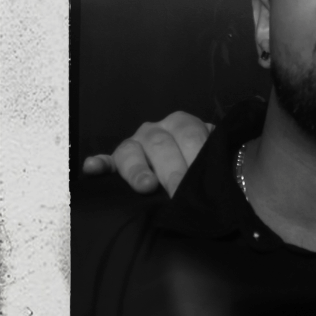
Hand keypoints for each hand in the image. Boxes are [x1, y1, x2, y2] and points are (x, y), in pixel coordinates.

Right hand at [80, 111, 211, 196]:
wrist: (190, 168)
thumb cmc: (205, 164)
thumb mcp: (214, 155)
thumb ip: (218, 159)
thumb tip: (224, 174)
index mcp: (183, 124)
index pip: (191, 136)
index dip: (196, 156)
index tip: (200, 177)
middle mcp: (156, 130)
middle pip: (162, 145)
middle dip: (172, 170)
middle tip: (179, 191)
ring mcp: (135, 144)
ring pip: (131, 151)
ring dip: (138, 169)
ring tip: (146, 186)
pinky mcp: (115, 162)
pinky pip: (106, 161)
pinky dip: (99, 164)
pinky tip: (92, 169)